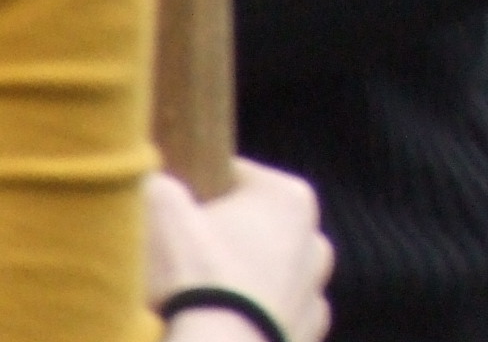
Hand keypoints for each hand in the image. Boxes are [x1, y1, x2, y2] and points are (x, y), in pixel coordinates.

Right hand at [146, 162, 332, 341]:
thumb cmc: (194, 279)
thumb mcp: (160, 214)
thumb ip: (159, 183)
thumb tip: (155, 179)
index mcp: (290, 197)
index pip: (235, 178)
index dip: (196, 195)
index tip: (171, 219)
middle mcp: (315, 241)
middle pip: (253, 230)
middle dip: (219, 244)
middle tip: (179, 267)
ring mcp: (315, 293)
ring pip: (265, 278)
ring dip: (236, 288)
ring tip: (195, 306)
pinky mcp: (307, 337)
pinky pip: (270, 320)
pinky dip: (247, 324)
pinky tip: (216, 333)